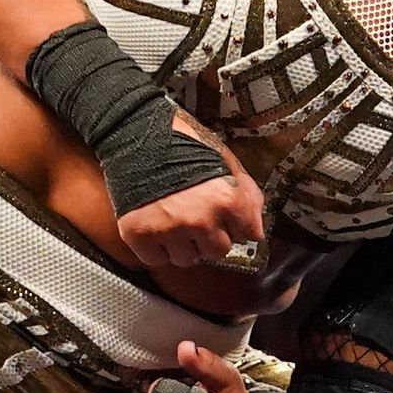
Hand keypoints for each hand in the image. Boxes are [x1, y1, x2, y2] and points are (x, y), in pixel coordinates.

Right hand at [110, 117, 265, 271]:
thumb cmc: (183, 144)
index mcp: (227, 199)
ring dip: (183, 244)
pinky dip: (155, 247)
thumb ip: (246, 192)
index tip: (225, 216)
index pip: (249, 234)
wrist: (136, 132)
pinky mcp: (139, 235)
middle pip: (218, 252)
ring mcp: (169, 230)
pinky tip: (155, 224)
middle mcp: (200, 220)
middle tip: (195, 215)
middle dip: (210, 237)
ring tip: (172, 217)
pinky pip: (156, 260)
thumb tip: (256, 225)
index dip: (237, 223)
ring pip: (187, 259)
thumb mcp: (224, 160)